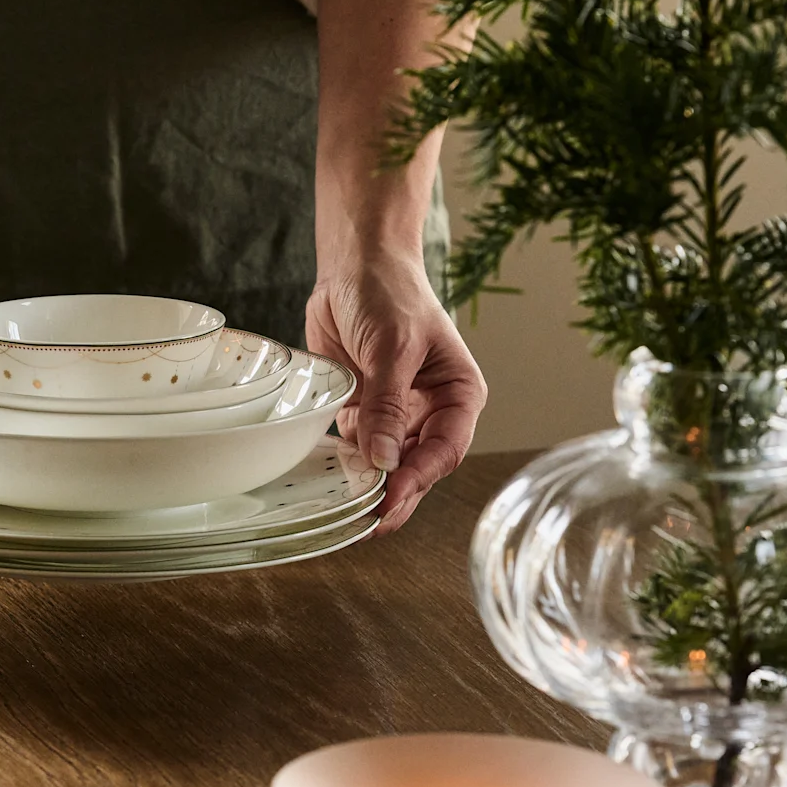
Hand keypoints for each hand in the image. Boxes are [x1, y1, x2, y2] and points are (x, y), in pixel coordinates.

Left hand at [306, 249, 486, 534]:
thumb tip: (384, 459)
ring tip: (347, 513)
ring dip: (369, 486)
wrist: (355, 266)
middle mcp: (430, 410)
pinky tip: (329, 485)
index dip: (419, 477)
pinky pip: (356, 449)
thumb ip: (388, 404)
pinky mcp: (363, 411)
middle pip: (417, 466)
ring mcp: (396, 414)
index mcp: (457, 395)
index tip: (391, 496)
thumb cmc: (390, 295)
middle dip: (396, 494)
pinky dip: (344, 467)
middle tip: (368, 520)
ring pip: (387, 465)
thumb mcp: (393, 348)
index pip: (445, 449)